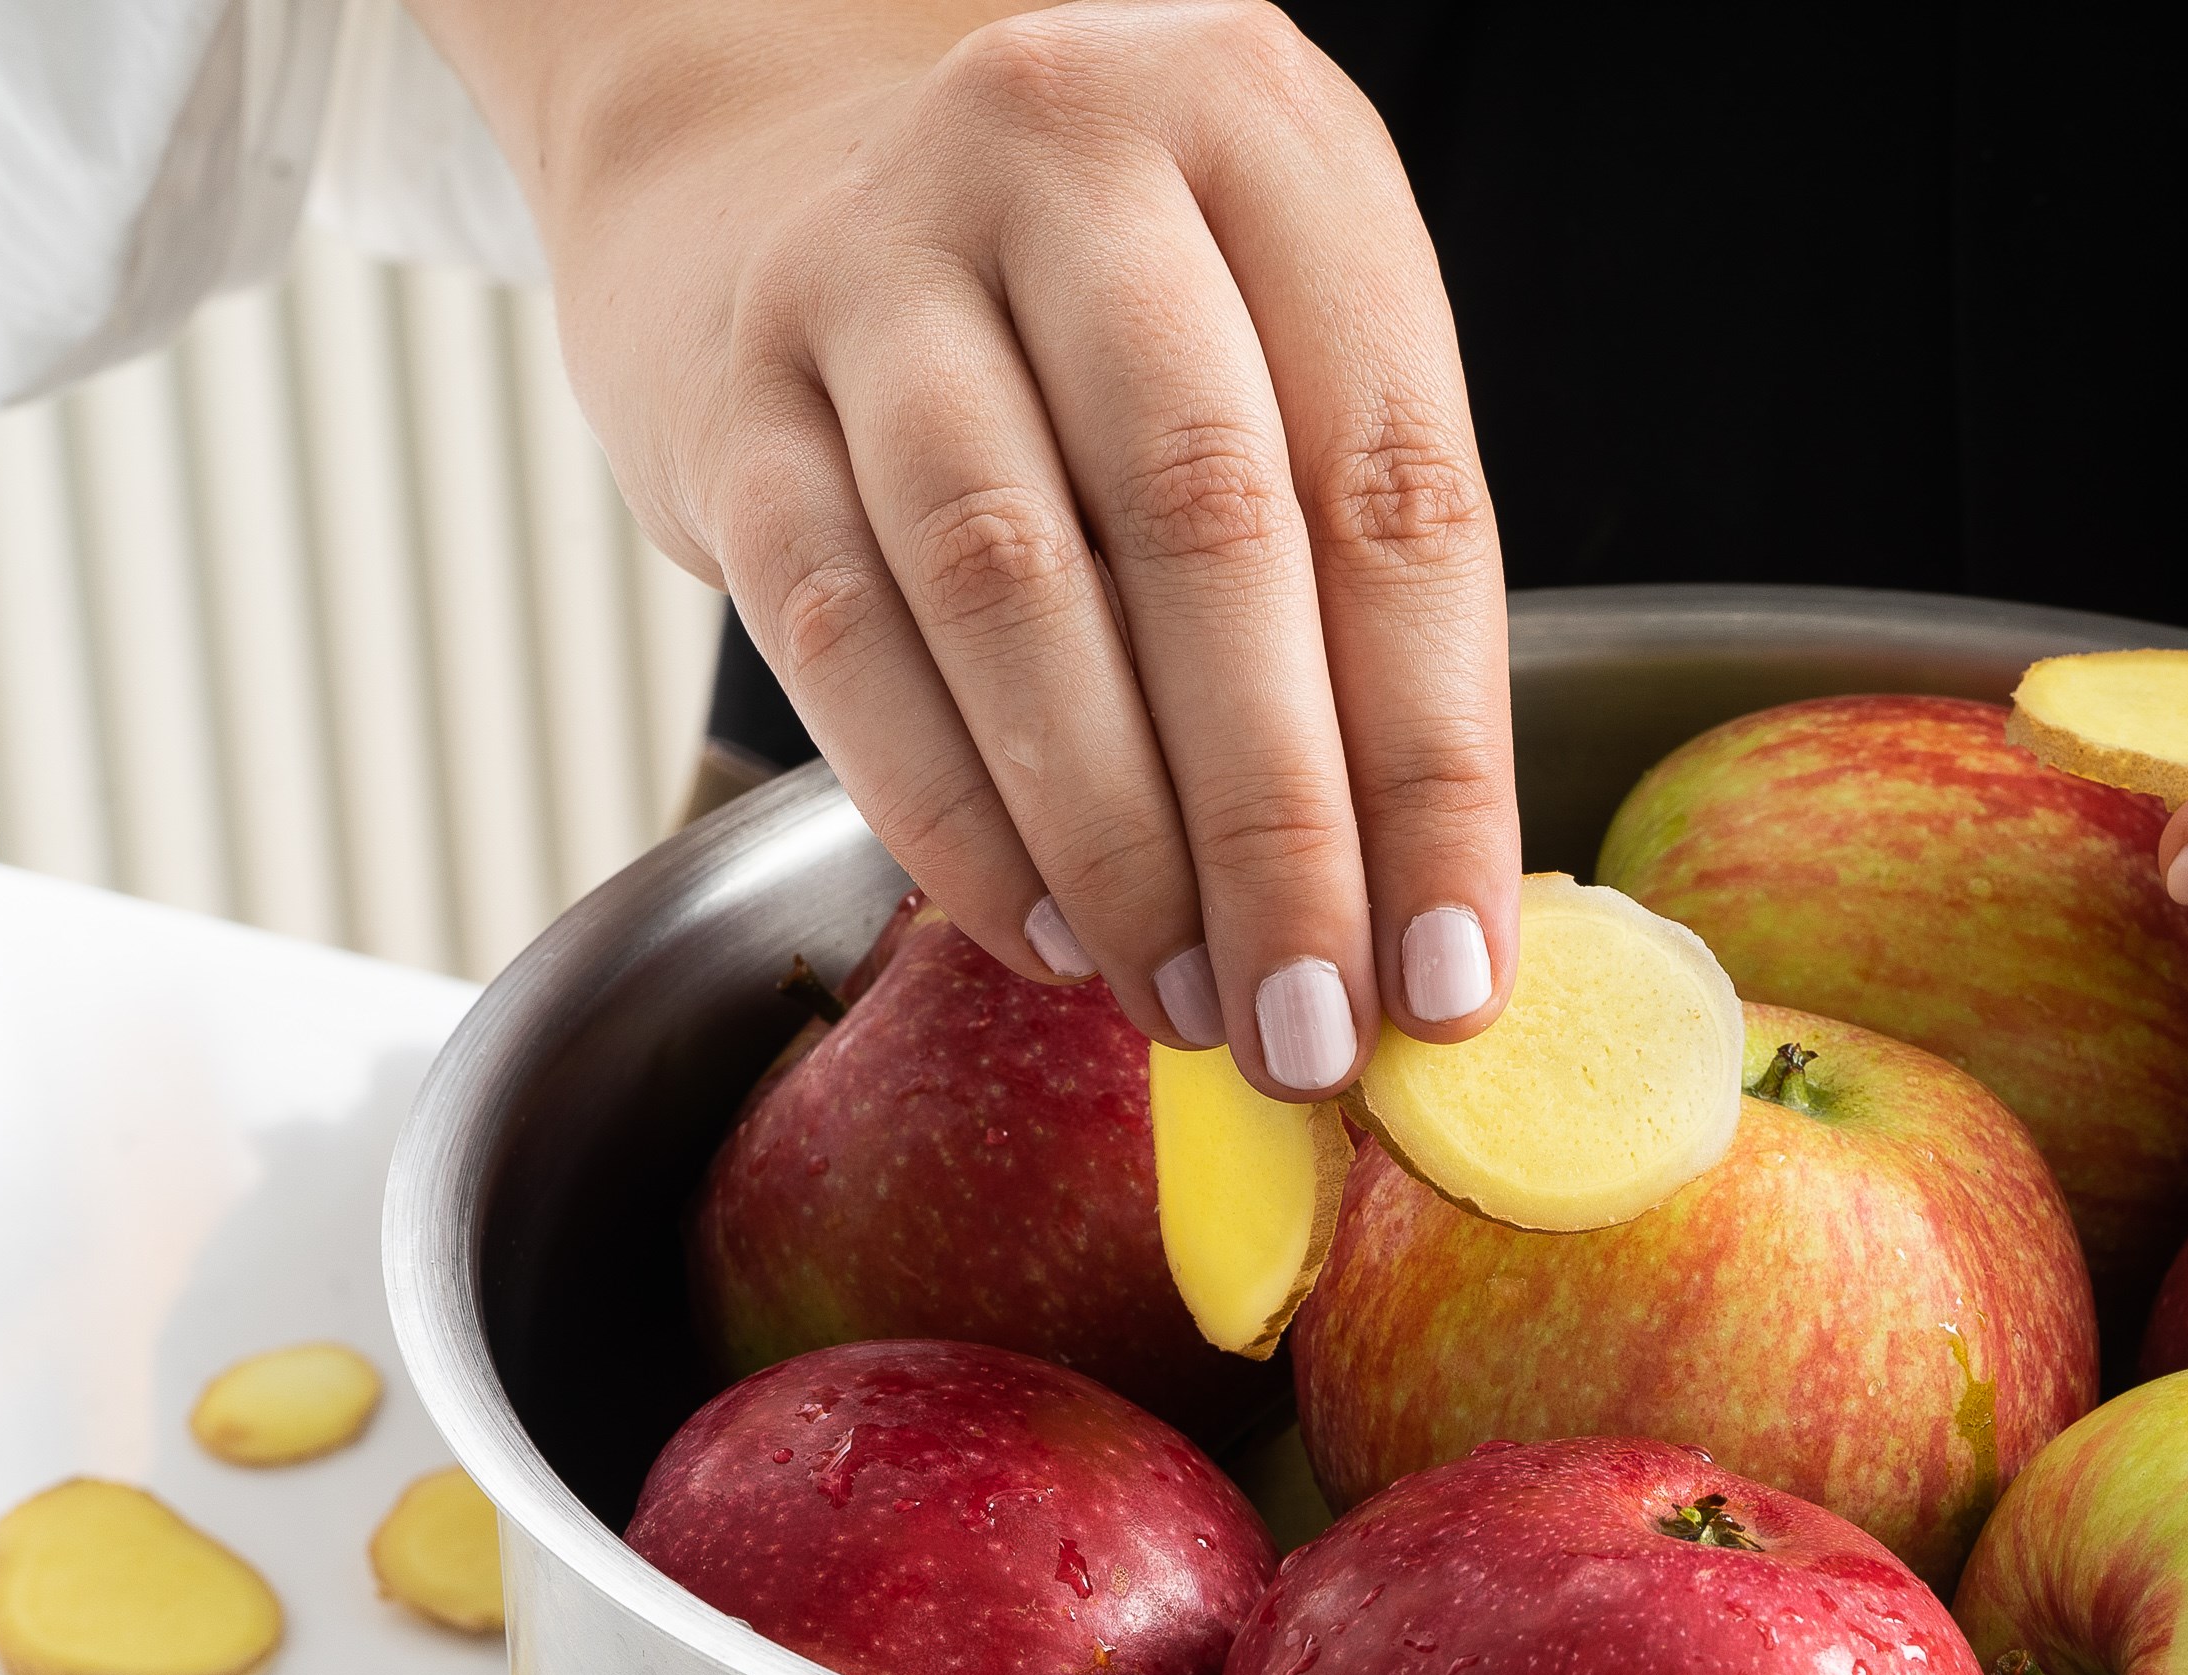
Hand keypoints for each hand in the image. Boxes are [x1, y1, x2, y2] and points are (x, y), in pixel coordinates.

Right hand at [411, 0, 1516, 1097]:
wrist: (794, 164)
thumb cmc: (1110, 308)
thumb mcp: (1284, 350)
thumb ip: (1358, 586)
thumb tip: (1422, 921)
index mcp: (1264, 134)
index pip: (1392, 493)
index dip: (1434, 769)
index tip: (1452, 977)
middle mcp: (1066, 152)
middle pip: (1204, 531)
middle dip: (1274, 829)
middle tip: (1313, 1028)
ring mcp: (876, 259)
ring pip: (1011, 589)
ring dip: (1114, 843)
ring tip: (1188, 1002)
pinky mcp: (735, 391)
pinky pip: (848, 638)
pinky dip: (952, 817)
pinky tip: (1040, 931)